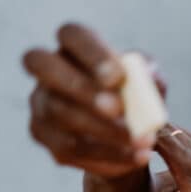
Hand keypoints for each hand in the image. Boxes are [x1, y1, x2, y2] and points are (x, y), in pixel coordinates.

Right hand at [23, 22, 166, 177]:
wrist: (128, 137)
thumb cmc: (136, 98)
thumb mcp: (150, 83)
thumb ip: (149, 75)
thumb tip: (145, 75)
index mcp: (75, 47)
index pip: (72, 34)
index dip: (92, 53)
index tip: (118, 77)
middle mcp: (48, 70)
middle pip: (43, 66)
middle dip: (81, 88)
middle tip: (118, 109)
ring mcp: (40, 103)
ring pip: (60, 114)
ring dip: (105, 130)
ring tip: (143, 141)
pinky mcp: (42, 135)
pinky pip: (68, 147)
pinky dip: (107, 154)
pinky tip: (136, 157)